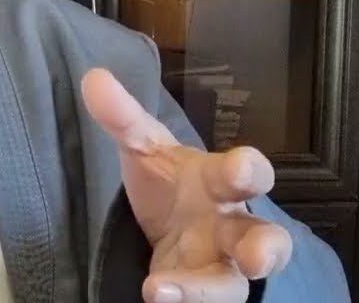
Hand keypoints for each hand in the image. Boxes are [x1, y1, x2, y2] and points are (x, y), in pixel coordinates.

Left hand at [81, 68, 292, 302]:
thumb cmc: (171, 182)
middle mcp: (232, 227)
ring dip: (202, 291)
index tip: (242, 167)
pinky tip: (153, 296)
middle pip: (264, 239)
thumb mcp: (144, 148)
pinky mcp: (200, 293)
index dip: (249, 169)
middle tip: (255, 258)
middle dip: (264, 248)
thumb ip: (122, 118)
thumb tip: (94, 78)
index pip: (248, 172)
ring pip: (230, 286)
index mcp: (221, 182)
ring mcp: (220, 266)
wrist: (172, 227)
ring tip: (160, 289)